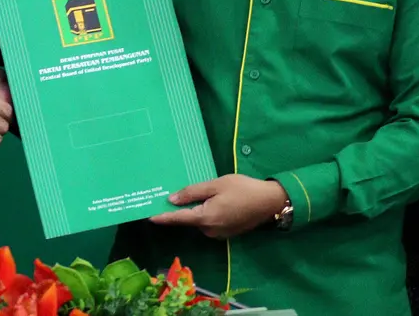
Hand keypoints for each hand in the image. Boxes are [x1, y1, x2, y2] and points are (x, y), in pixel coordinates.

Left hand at [148, 174, 287, 238]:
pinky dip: (206, 213)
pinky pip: (210, 222)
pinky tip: (209, 201)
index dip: (162, 217)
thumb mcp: (215, 185)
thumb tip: (171, 200)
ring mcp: (220, 233)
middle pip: (189, 219)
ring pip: (200, 220)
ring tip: (192, 194)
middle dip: (180, 209)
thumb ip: (192, 193)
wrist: (271, 201)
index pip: (178, 219)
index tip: (148, 216)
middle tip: (169, 194)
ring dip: (195, 210)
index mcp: (205, 218)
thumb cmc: (243, 189)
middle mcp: (210, 230)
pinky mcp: (227, 232)